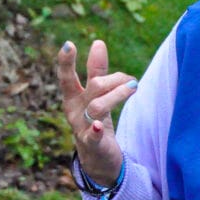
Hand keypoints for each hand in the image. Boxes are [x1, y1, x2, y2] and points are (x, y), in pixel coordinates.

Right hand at [57, 40, 136, 185]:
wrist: (97, 157)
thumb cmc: (95, 119)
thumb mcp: (96, 94)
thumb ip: (96, 71)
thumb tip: (98, 42)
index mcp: (72, 97)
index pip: (66, 77)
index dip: (66, 62)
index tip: (69, 44)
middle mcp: (74, 111)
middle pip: (93, 87)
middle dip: (113, 79)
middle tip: (131, 79)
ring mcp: (81, 128)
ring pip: (97, 107)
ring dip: (117, 95)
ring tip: (134, 87)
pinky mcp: (92, 145)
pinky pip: (91, 137)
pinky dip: (94, 131)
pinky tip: (97, 126)